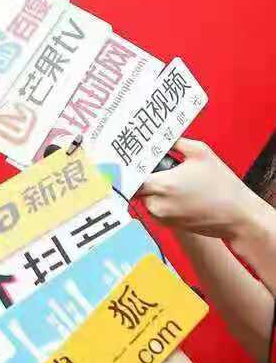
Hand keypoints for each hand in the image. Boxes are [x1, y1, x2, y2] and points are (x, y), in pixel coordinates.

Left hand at [137, 139, 269, 244]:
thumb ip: (175, 142)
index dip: (126, 166)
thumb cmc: (222, 185)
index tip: (124, 157)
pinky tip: (179, 192)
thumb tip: (159, 137)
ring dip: (153, 188)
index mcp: (162, 185)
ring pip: (145, 198)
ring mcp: (162, 217)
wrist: (238, 216)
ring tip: (174, 178)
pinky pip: (156, 208)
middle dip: (143, 175)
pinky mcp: (168, 225)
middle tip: (154, 164)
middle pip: (136, 186)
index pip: (130, 176)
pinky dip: (161, 199)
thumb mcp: (200, 152)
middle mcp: (157, 204)